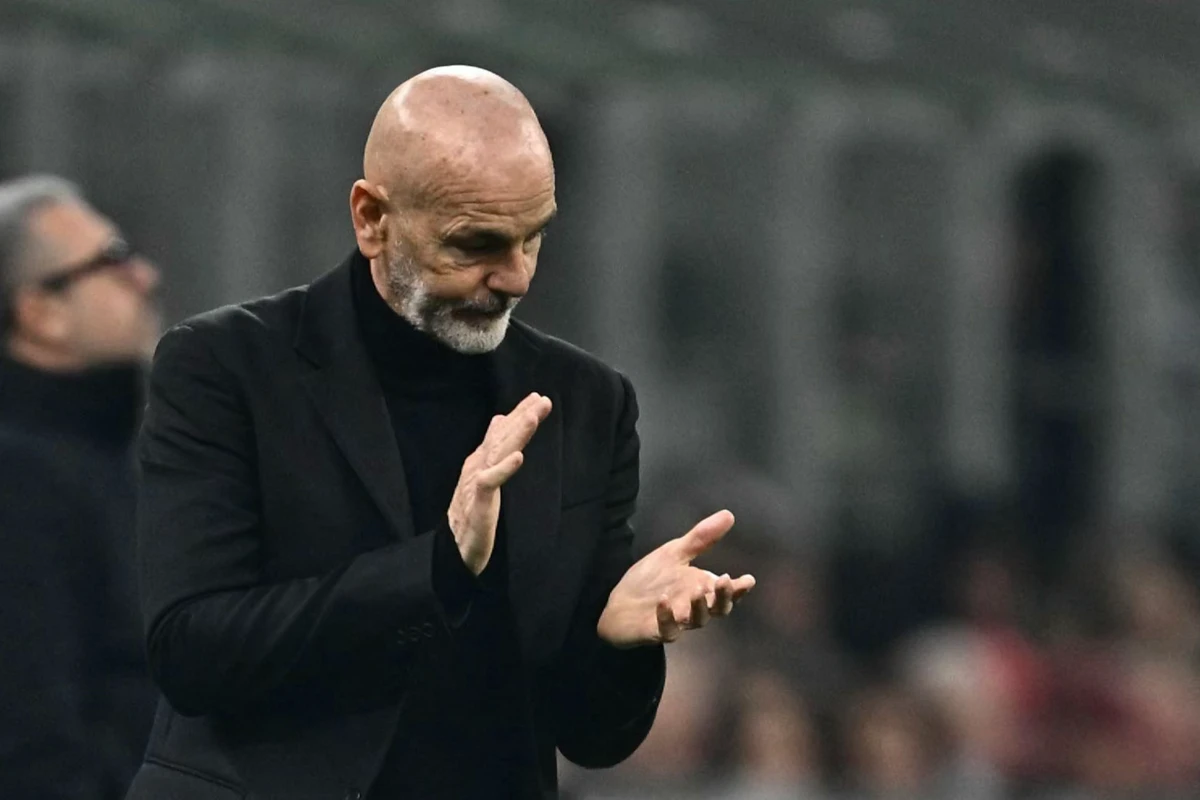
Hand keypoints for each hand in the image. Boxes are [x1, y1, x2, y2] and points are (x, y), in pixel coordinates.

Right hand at [448, 392, 551, 574]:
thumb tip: (499, 420)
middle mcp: (478, 466)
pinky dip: (503, 468)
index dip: (518, 414)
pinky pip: (490, 482)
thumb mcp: (485, 475)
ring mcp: (476, 482)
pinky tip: (518, 457)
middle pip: (501, 437)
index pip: (501, 433)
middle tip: (541, 400)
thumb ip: (492, 449)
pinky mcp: (478, 502)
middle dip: (521, 417)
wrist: (455, 547)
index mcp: (481, 460)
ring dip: (515, 435)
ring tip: (531, 418)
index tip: (538, 398)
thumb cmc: (472, 511)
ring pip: (497, 453)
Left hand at [597, 510, 754, 647]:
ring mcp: (677, 621)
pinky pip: (667, 629)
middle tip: (726, 580)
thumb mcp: (675, 554)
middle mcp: (693, 607)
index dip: (738, 589)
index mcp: (701, 589)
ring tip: (698, 590)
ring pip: (696, 620)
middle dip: (724, 597)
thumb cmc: (651, 580)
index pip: (725, 592)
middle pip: (717, 609)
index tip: (748, 579)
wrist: (618, 604)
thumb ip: (701, 539)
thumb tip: (728, 515)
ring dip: (699, 606)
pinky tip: (664, 601)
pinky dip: (667, 617)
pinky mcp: (657, 631)